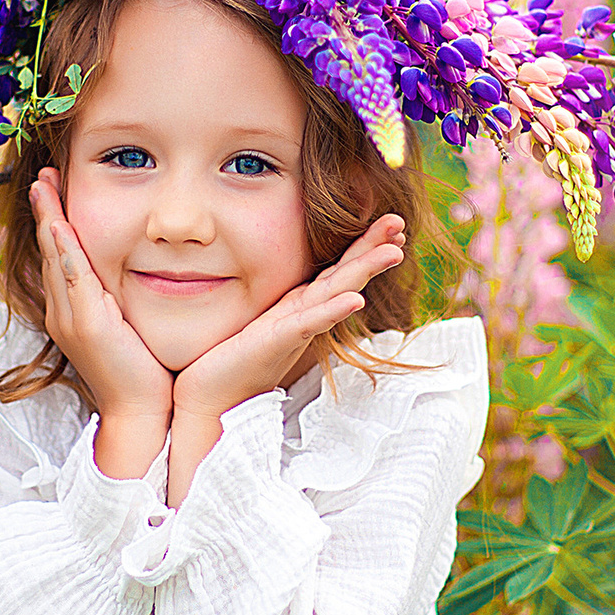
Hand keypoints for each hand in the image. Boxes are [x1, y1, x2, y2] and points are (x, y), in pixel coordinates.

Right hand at [30, 168, 173, 435]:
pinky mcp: (86, 325)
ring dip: (50, 219)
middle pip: (51, 250)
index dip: (56, 221)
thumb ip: (122, 301)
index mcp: (71, 311)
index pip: (61, 255)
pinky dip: (65, 249)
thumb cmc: (144, 374)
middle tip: (44, 176)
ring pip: (56, 258)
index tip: (55, 189)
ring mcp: (70, 318)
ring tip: (46, 185)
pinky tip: (62, 224)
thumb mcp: (129, 327)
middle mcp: (62, 311)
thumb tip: (132, 275)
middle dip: (47, 210)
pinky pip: (72, 278)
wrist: (141, 414)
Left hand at [170, 213, 406, 425]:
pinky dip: (334, 311)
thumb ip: (278, 295)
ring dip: (366, 272)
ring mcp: (297, 328)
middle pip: (348, 275)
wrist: (212, 392)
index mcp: (302, 303)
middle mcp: (306, 313)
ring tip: (394, 252)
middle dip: (375, 248)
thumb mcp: (260, 315)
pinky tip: (356, 300)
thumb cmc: (233, 354)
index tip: (392, 222)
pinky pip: (310, 323)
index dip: (366, 245)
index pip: (340, 268)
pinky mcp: (280, 341)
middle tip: (402, 224)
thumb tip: (278, 266)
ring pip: (338, 294)